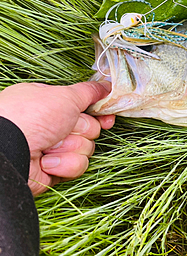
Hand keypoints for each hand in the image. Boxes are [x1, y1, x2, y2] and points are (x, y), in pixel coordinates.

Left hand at [0, 81, 114, 195]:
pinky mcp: (53, 169)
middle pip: (90, 128)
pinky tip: (47, 161)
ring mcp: (52, 148)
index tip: (106, 117)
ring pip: (85, 148)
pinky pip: (76, 165)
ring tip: (52, 146)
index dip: (99, 113)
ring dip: (72, 147)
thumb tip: (107, 85)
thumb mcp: (64, 95)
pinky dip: (65, 163)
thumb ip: (89, 91)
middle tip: (66, 128)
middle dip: (82, 129)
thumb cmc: (31, 116)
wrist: (10, 151)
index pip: (86, 107)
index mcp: (51, 104)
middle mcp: (51, 125)